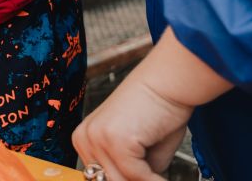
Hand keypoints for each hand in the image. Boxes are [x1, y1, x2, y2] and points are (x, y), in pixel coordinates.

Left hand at [72, 63, 191, 180]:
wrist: (167, 81)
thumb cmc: (158, 109)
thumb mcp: (138, 150)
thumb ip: (129, 171)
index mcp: (84, 138)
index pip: (99, 177)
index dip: (123, 179)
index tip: (141, 180)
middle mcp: (84, 137)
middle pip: (107, 180)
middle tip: (155, 179)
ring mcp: (97, 137)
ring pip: (120, 180)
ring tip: (161, 179)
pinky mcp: (115, 139)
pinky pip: (136, 175)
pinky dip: (155, 180)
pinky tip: (165, 179)